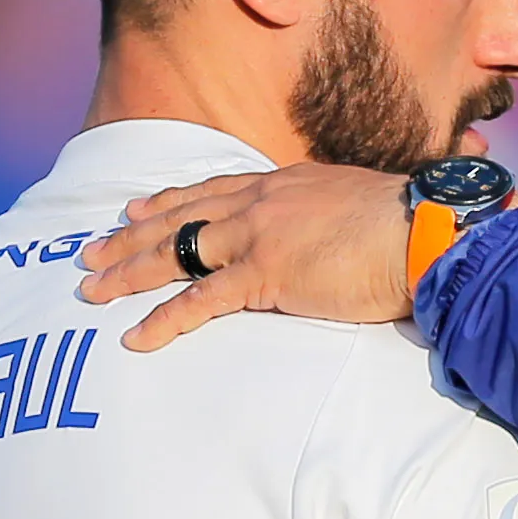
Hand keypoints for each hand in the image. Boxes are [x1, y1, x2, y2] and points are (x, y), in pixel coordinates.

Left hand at [78, 160, 413, 352]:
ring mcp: (259, 236)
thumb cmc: (408, 227)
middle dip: (130, 235)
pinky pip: (200, 301)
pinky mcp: (265, 276)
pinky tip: (134, 336)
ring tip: (91, 290)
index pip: (213, 190)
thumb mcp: (356, 206)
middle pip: (180, 217)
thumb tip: (328, 234)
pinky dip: (162, 319)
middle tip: (90, 251)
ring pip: (176, 252)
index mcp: (284, 182)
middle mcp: (262, 202)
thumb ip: (327, 216)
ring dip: (128, 272)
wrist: (427, 233)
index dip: (169, 201)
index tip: (135, 207)